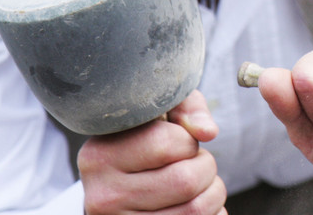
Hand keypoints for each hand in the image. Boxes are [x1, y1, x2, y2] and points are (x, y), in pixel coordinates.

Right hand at [78, 90, 226, 213]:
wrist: (119, 191)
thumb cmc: (144, 145)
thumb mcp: (156, 113)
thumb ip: (185, 108)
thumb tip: (208, 132)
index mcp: (99, 157)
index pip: (166, 143)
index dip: (188, 141)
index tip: (181, 142)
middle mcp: (103, 197)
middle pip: (185, 181)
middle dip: (205, 167)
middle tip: (196, 164)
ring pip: (196, 210)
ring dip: (212, 193)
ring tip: (198, 184)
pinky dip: (213, 213)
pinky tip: (196, 203)